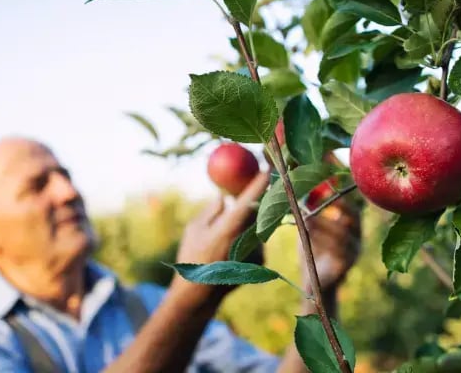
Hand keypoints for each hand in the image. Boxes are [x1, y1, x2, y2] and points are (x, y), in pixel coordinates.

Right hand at [171, 172, 269, 300]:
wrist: (200, 295)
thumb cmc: (192, 257)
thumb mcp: (194, 229)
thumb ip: (212, 210)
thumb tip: (224, 197)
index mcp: (229, 228)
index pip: (250, 199)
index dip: (260, 181)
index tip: (267, 166)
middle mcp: (247, 238)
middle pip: (260, 208)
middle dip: (259, 196)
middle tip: (254, 183)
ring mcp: (257, 250)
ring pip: (258, 224)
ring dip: (249, 220)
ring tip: (229, 233)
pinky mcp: (262, 260)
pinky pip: (257, 238)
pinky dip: (248, 236)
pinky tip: (233, 249)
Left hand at [300, 199, 360, 294]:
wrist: (313, 282)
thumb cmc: (312, 253)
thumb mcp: (310, 232)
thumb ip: (309, 216)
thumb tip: (302, 196)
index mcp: (352, 231)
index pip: (354, 212)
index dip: (343, 201)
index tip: (328, 192)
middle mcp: (356, 241)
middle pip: (352, 221)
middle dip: (334, 210)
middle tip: (315, 206)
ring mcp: (353, 254)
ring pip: (341, 235)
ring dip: (323, 225)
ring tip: (307, 218)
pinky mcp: (346, 266)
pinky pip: (336, 250)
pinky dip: (321, 239)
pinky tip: (309, 234)